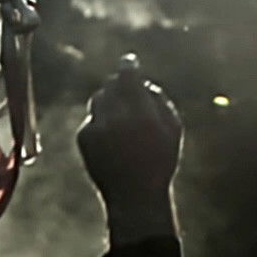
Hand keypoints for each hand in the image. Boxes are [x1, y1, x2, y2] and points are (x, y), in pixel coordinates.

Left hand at [78, 54, 182, 205]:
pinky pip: (92, 118)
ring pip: (99, 99)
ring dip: (110, 103)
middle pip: (111, 85)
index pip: (129, 77)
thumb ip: (159, 99)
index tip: (129, 62)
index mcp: (142, 116)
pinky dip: (101, 123)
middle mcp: (116, 119)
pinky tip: (113, 140)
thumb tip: (142, 80)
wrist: (134, 195)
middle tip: (129, 97)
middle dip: (120, 87)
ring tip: (123, 121)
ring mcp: (97, 128)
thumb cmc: (159, 161)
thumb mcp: (172, 129)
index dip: (129, 66)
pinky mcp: (84, 137)